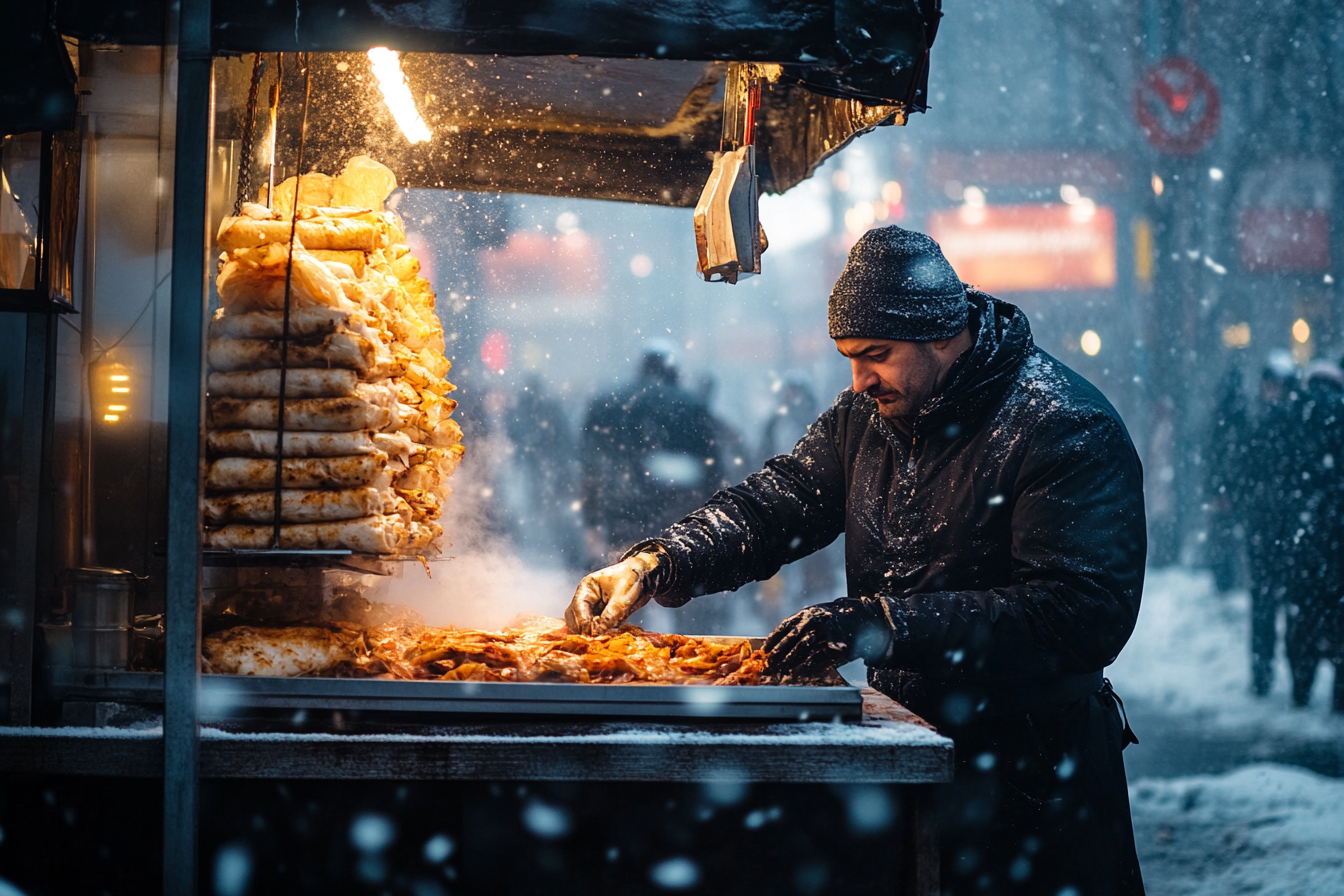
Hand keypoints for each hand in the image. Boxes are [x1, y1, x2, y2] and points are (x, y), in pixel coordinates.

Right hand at [565, 550, 663, 634]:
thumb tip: (598, 632)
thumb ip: (610, 615)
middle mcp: (586, 599)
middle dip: (586, 629)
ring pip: (584, 627)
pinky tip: (613, 633)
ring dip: (594, 632)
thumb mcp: (622, 597)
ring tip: (609, 634)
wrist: (645, 576)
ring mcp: (593, 609)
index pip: (577, 609)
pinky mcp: (602, 617)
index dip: (585, 623)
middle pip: (575, 620)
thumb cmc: (632, 579)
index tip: (595, 633)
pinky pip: (597, 629)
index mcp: (587, 588)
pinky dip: (603, 633)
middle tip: (599, 637)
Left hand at [764, 598, 891, 679]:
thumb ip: (798, 626)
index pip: (784, 628)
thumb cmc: (834, 619)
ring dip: (790, 664)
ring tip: (781, 674)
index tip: (764, 653)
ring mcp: (825, 633)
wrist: (862, 617)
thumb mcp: (815, 615)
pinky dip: (808, 669)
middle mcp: (814, 621)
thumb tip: (775, 645)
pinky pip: (819, 659)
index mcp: (806, 614)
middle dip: (778, 656)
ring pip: (802, 650)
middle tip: (769, 669)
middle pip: (790, 641)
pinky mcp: (837, 645)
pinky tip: (800, 675)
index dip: (772, 642)